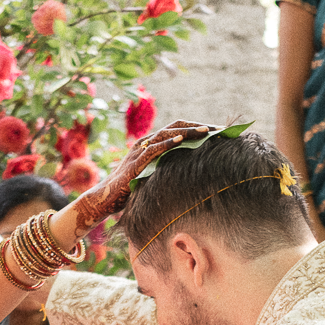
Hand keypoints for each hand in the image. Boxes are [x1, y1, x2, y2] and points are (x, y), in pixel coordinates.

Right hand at [69, 120, 210, 231]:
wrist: (106, 197)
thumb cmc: (130, 189)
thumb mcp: (153, 175)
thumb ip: (167, 168)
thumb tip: (190, 172)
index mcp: (151, 143)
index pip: (177, 129)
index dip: (197, 128)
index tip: (217, 132)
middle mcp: (146, 142)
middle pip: (175, 126)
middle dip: (198, 126)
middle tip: (218, 129)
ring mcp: (140, 151)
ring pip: (166, 134)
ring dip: (187, 132)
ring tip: (206, 131)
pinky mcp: (135, 163)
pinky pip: (153, 149)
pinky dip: (168, 143)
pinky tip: (181, 140)